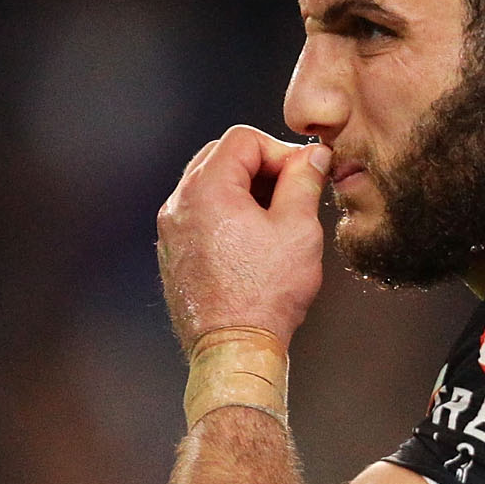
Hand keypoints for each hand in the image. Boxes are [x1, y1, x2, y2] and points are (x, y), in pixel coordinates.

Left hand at [159, 126, 330, 352]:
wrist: (232, 345)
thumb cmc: (265, 292)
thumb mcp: (298, 229)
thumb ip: (304, 182)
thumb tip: (313, 156)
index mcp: (208, 188)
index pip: (243, 138)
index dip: (281, 150)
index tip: (304, 174)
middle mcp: (180, 202)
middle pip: (221, 155)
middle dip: (262, 165)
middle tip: (293, 191)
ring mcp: (171, 227)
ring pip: (210, 183)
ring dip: (245, 188)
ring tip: (276, 218)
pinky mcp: (174, 249)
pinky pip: (200, 212)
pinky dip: (228, 212)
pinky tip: (254, 240)